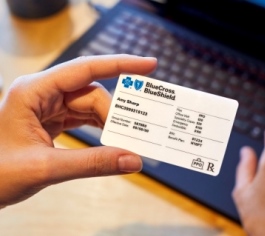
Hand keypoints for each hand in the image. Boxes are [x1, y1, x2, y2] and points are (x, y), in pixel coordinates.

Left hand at [0, 54, 156, 207]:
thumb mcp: (44, 168)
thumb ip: (91, 164)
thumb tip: (132, 160)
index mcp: (33, 91)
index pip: (85, 69)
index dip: (120, 65)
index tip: (149, 65)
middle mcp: (42, 93)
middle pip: (91, 93)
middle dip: (113, 114)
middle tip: (135, 135)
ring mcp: (47, 106)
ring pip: (89, 106)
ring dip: (108, 122)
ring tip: (126, 138)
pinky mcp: (52, 119)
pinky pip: (83, 118)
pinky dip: (99, 128)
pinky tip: (110, 139)